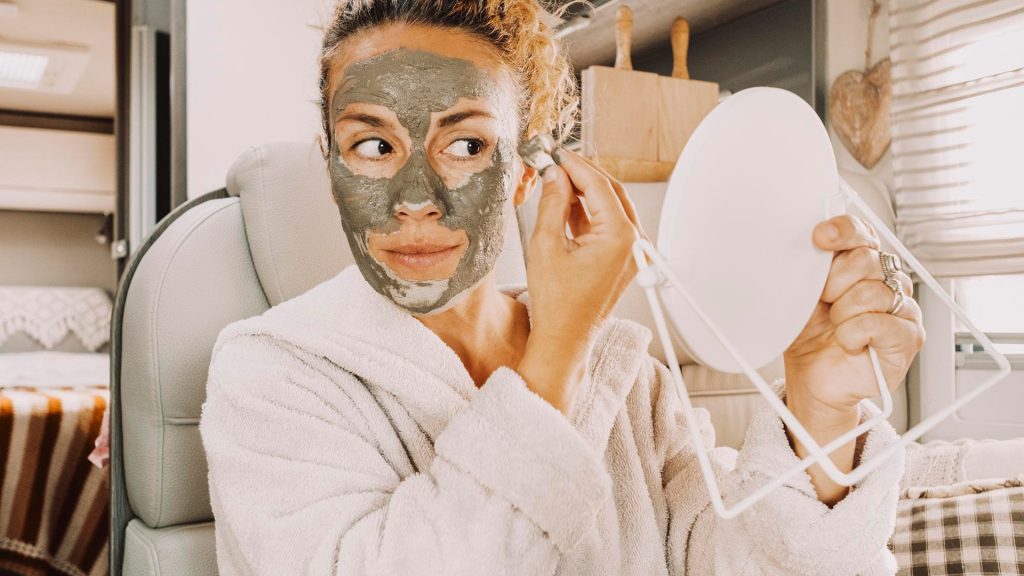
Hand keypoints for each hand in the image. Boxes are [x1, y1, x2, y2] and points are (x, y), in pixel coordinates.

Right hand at [516, 148, 645, 413]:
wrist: (564, 340)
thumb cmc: (557, 304)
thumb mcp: (546, 244)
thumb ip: (552, 202)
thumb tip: (554, 175)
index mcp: (620, 236)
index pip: (599, 185)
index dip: (575, 164)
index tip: (556, 153)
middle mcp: (633, 243)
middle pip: (609, 192)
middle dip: (582, 174)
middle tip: (555, 163)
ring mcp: (631, 253)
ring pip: (610, 207)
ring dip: (585, 192)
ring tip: (556, 182)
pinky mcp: (623, 261)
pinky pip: (609, 226)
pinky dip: (588, 213)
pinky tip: (566, 205)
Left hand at [783, 214, 924, 418]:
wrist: (812, 377)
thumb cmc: (810, 335)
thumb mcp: (801, 294)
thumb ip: (810, 266)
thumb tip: (808, 243)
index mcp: (862, 263)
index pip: (862, 232)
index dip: (843, 231)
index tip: (820, 238)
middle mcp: (888, 280)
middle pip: (865, 259)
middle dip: (833, 283)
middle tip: (824, 303)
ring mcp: (902, 307)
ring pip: (870, 292)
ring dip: (841, 314)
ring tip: (836, 327)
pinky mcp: (909, 336)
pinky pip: (876, 323)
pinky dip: (851, 335)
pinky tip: (849, 343)